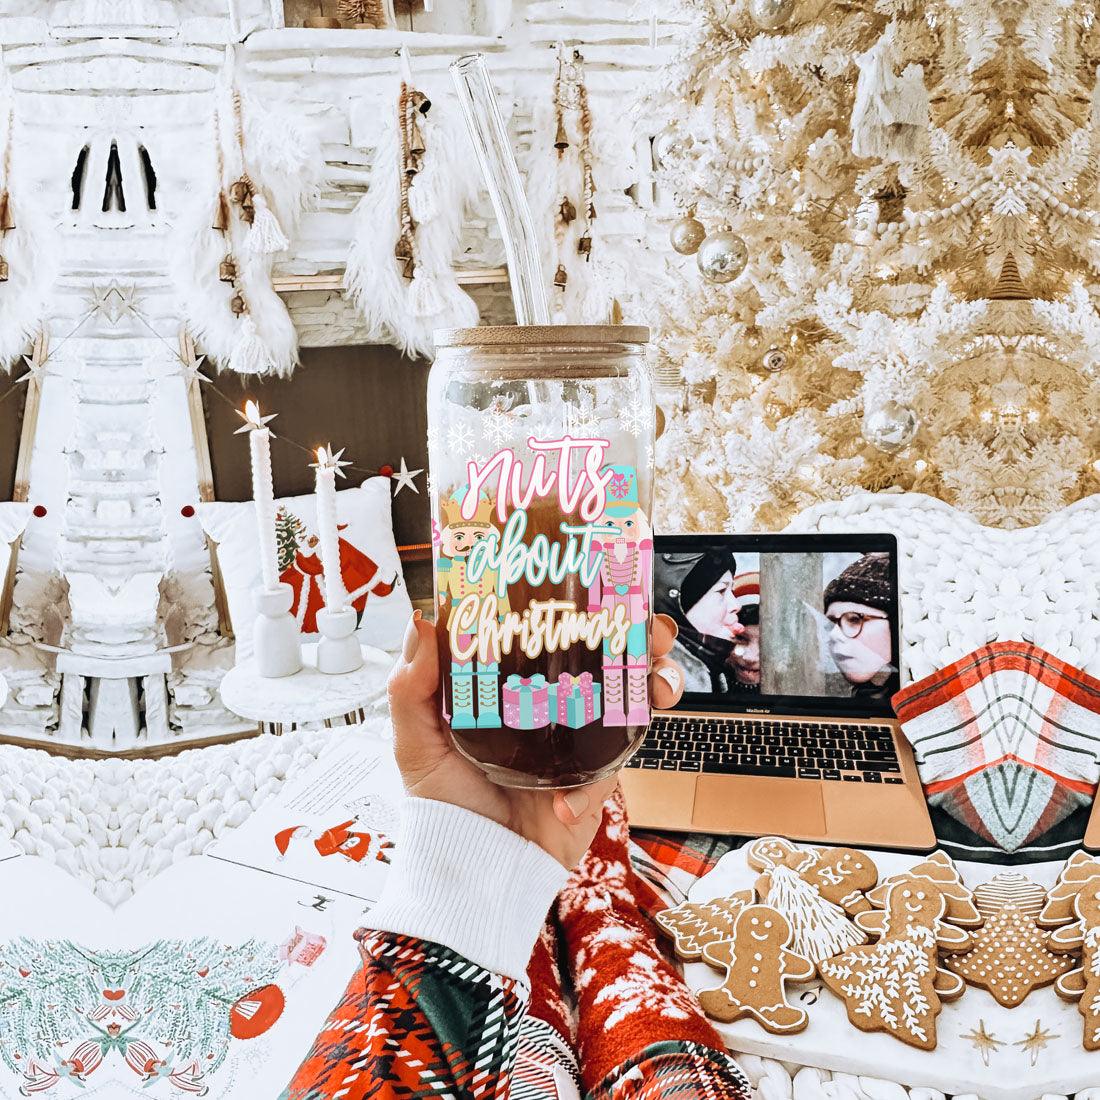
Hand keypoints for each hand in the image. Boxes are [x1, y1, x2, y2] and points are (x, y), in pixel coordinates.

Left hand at [387, 611, 684, 869]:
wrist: (475, 868)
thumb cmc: (445, 803)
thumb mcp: (416, 741)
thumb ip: (412, 685)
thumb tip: (421, 621)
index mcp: (518, 680)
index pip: (555, 627)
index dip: (581, 600)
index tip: (595, 576)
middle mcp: (558, 699)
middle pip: (614, 649)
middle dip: (642, 629)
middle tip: (646, 624)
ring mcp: (584, 734)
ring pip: (639, 691)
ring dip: (660, 678)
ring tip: (655, 685)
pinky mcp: (600, 774)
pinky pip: (620, 760)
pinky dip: (597, 780)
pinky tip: (566, 802)